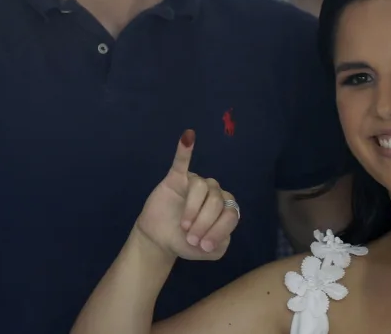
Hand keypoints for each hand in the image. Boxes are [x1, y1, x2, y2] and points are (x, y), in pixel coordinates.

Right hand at [136, 130, 239, 259]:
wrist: (159, 240)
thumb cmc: (186, 243)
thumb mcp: (207, 252)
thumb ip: (219, 245)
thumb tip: (214, 235)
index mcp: (225, 208)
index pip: (231, 214)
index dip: (218, 230)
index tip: (203, 247)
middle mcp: (214, 192)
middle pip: (217, 200)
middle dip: (205, 223)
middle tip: (191, 238)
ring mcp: (195, 184)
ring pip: (201, 187)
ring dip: (193, 209)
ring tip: (184, 226)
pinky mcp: (176, 179)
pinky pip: (181, 162)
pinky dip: (185, 149)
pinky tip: (188, 137)